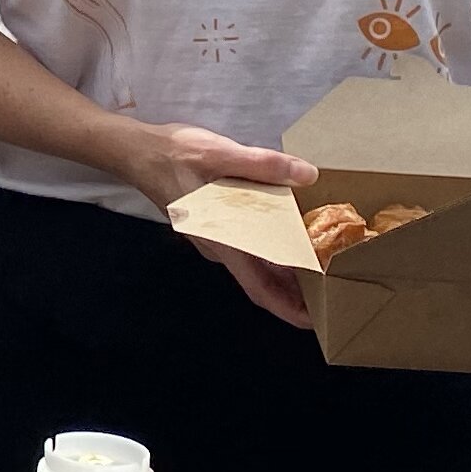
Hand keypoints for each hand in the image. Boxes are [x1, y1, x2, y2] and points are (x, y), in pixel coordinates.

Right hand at [136, 123, 328, 326]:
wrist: (135, 151)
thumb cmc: (173, 155)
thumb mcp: (220, 153)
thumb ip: (263, 164)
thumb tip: (307, 174)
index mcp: (223, 240)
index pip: (259, 288)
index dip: (289, 308)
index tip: (318, 320)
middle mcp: (219, 247)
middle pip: (261, 280)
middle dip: (296, 292)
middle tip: (334, 292)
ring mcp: (214, 238)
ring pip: (255, 264)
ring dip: (285, 271)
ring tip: (320, 266)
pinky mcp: (214, 225)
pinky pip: (247, 247)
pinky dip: (271, 251)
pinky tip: (290, 236)